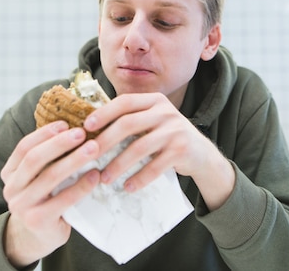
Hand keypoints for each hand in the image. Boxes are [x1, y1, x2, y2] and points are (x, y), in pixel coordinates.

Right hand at [0, 121, 100, 267]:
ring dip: (74, 160)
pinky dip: (81, 186)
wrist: (35, 238)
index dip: (44, 134)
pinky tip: (95, 175)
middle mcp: (12, 189)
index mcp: (10, 173)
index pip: (24, 147)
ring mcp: (22, 206)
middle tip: (81, 132)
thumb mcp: (37, 179)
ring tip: (94, 148)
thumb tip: (74, 128)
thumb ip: (47, 159)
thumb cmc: (44, 200)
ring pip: (50, 177)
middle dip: (59, 143)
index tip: (65, 124)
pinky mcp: (38, 221)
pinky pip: (63, 199)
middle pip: (35, 159)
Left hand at [84, 93, 234, 210]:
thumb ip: (131, 119)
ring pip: (139, 147)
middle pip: (128, 124)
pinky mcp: (182, 150)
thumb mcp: (153, 121)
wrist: (201, 153)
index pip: (125, 102)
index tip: (86, 127)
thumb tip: (91, 129)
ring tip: (105, 178)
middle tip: (88, 156)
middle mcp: (165, 112)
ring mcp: (175, 130)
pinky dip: (139, 178)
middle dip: (105, 141)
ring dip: (119, 165)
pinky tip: (128, 186)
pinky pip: (155, 166)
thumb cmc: (167, 137)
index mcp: (154, 101)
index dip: (104, 113)